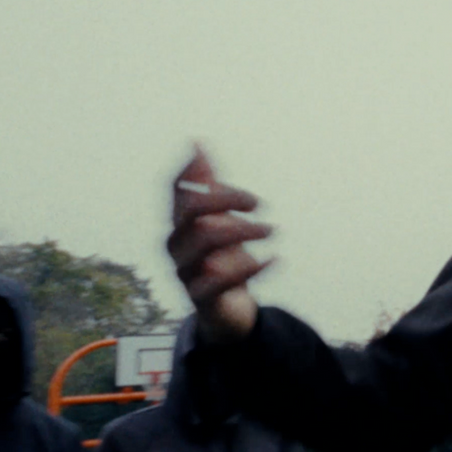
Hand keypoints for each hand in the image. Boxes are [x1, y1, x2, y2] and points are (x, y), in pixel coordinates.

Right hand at [167, 145, 272, 343]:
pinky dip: (251, 268)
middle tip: (258, 203)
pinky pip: (221, 281)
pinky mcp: (201, 297)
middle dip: (226, 199)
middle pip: (193, 211)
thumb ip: (208, 183)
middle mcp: (176, 243)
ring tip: (272, 229)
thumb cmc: (219, 256)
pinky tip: (275, 258)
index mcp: (179, 221)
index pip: (176, 189)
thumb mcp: (217, 217)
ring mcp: (185, 271)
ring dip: (243, 230)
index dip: (192, 171)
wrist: (224, 308)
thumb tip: (196, 143)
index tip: (215, 160)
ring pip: (206, 242)